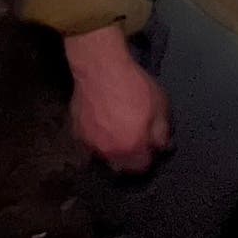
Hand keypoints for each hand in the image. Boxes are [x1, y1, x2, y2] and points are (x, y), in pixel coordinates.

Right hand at [65, 27, 169, 173]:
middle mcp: (108, 151)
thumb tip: (162, 147)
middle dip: (130, 158)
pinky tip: (103, 126)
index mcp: (131, 148)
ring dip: (112, 150)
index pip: (141, 167)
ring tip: (119, 133)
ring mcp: (89, 143)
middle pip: (120, 166)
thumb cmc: (134, 87)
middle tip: (136, 141)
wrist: (101, 70)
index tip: (151, 148)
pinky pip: (88, 143)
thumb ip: (161, 132)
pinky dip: (96, 139)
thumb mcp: (159, 106)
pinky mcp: (75, 131)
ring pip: (102, 156)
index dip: (148, 158)